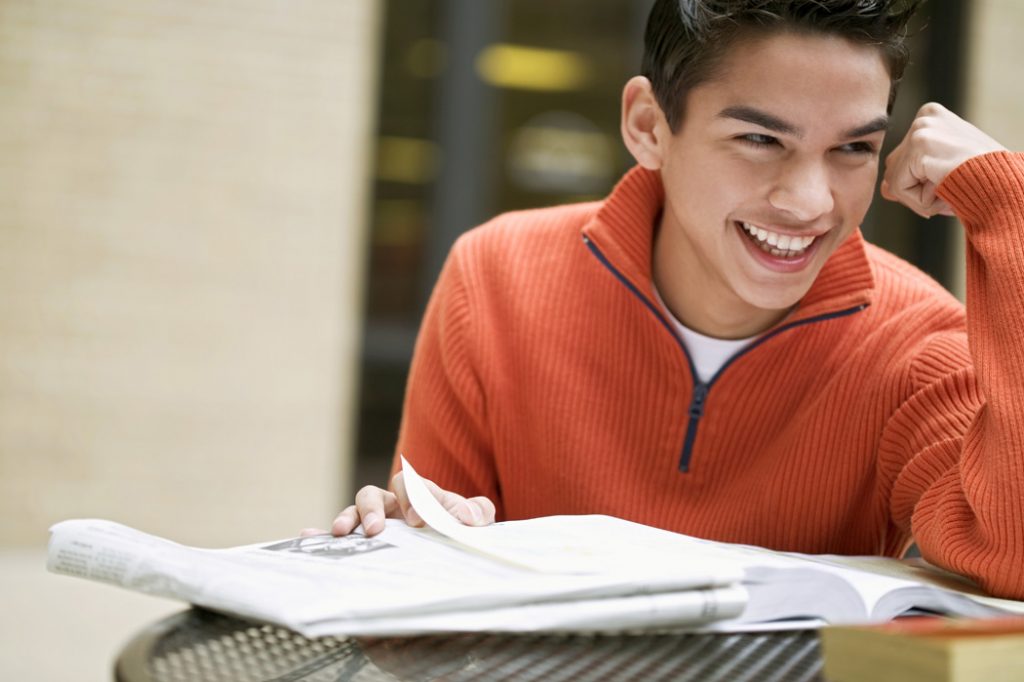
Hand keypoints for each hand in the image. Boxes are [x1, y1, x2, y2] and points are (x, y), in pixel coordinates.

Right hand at [300, 472, 495, 537]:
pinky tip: (308, 535)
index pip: (411, 486)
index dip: (413, 497)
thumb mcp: (473, 525)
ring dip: (348, 518)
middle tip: (378, 530)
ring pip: (353, 512)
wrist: (450, 574)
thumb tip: (467, 516)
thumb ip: (477, 513)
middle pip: (373, 494)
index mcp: (418, 498)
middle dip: (373, 508)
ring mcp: (374, 528)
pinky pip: (334, 539)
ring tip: (343, 533)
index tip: (420, 522)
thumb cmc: (459, 538)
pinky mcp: (360, 551)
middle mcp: (391, 509)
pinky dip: (319, 534)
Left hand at [881, 102, 1006, 217]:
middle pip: (894, 169)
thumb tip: (885, 189)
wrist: (1006, 184)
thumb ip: (912, 175)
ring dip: (920, 197)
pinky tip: (944, 188)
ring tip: (950, 184)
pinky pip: (899, 189)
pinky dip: (920, 201)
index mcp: (930, 117)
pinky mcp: (921, 145)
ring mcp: (921, 128)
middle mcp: (924, 117)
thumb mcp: (942, 171)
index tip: (948, 177)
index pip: (901, 161)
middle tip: (950, 184)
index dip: (921, 182)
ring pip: (894, 182)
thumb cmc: (982, 179)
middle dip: (917, 189)